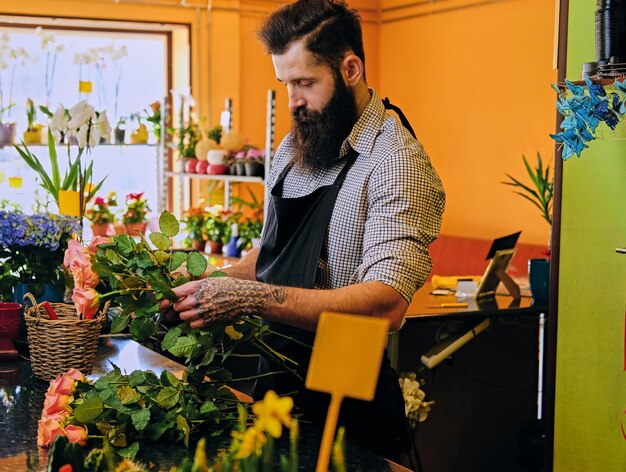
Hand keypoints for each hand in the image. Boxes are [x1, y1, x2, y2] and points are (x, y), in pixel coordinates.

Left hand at [160, 278, 275, 328]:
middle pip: (176, 307)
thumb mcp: (208, 281)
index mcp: (195, 287)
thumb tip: (176, 294)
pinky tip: (203, 316)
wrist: (243, 297)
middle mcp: (196, 299)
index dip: (166, 299)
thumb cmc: (226, 286)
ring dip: (187, 315)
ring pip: (184, 317)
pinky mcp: (208, 321)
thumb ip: (192, 287)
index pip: (173, 294)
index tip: (163, 302)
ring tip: (197, 310)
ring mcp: (202, 312)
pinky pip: (193, 325)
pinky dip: (195, 322)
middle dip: (179, 307)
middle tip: (187, 305)